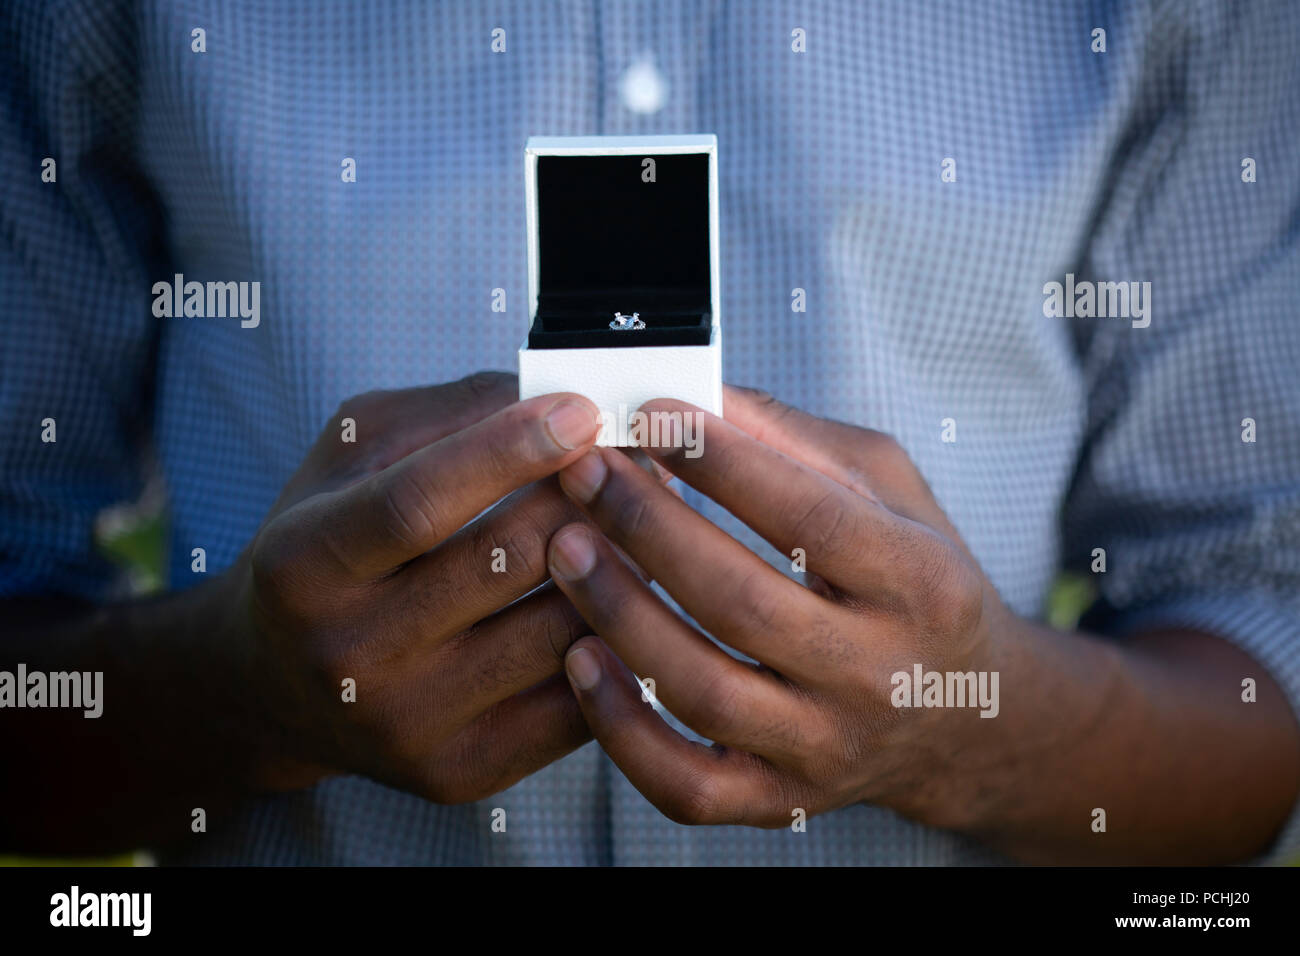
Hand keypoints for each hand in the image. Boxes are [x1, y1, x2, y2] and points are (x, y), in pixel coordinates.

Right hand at [221, 372, 605, 801]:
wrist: (279, 684)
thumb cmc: (331, 543)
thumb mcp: (353, 457)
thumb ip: (446, 414)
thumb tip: (558, 392)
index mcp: (304, 563)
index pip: (417, 503)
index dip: (508, 450)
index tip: (585, 407)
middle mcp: (346, 654)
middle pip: (504, 564)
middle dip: (588, 498)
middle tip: (637, 458)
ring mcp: (405, 724)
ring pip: (556, 635)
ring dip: (622, 567)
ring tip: (645, 523)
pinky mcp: (458, 773)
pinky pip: (575, 704)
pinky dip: (616, 643)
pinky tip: (626, 598)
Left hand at [545, 385, 1004, 827]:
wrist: (962, 713)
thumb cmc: (914, 578)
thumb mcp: (891, 491)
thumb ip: (799, 442)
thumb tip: (697, 397)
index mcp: (923, 583)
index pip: (811, 517)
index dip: (722, 461)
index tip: (650, 411)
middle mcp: (882, 675)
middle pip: (743, 603)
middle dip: (648, 527)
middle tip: (585, 471)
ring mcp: (829, 747)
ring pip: (705, 692)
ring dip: (619, 613)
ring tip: (566, 547)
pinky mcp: (782, 799)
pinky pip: (686, 785)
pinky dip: (621, 727)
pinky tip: (579, 658)